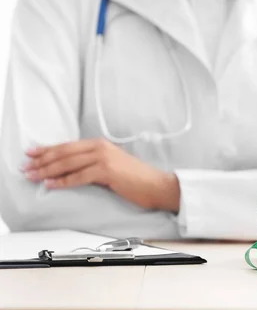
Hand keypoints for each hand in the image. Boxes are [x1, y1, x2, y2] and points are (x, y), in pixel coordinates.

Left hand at [22, 139, 180, 211]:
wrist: (157, 185)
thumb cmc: (138, 179)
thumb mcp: (113, 167)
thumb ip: (94, 165)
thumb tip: (72, 172)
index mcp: (102, 144)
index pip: (69, 145)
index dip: (48, 149)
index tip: (32, 153)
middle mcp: (102, 148)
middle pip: (65, 152)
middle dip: (42, 159)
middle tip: (27, 166)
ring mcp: (105, 158)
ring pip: (68, 163)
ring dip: (48, 170)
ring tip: (33, 176)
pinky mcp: (107, 171)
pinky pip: (79, 176)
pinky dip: (63, 181)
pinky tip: (51, 184)